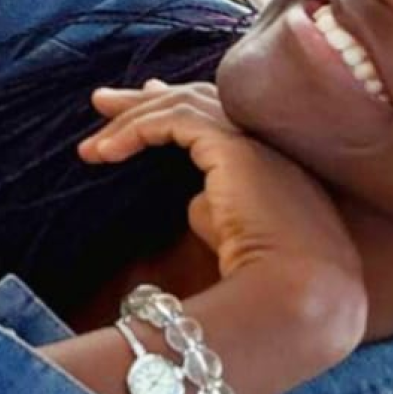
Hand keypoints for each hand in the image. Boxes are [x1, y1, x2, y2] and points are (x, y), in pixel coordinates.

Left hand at [77, 81, 364, 343]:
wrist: (300, 294)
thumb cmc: (274, 281)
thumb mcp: (235, 238)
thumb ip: (214, 208)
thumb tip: (190, 197)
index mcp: (271, 160)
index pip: (218, 117)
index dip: (176, 109)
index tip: (141, 110)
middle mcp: (265, 141)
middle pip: (197, 100)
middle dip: (147, 99)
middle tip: (103, 102)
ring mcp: (252, 139)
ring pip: (182, 105)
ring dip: (131, 118)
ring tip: (92, 144)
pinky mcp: (232, 145)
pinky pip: (173, 121)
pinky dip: (136, 130)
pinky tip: (106, 153)